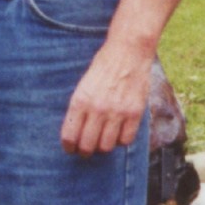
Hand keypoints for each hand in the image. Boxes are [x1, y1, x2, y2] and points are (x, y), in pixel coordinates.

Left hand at [60, 39, 152, 154]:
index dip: (69, 147)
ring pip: (106, 146)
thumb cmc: (102, 67)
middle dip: (84, 151)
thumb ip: (79, 108)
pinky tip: (118, 133)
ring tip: (102, 141)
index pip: (70, 136)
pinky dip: (121, 140)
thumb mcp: (83, 85)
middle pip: (87, 146)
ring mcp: (117, 112)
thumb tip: (75, 132)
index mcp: (80, 101)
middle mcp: (98, 109)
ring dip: (103, 147)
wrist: (128, 52)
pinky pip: (126, 140)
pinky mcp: (135, 113)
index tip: (71, 149)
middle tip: (86, 150)